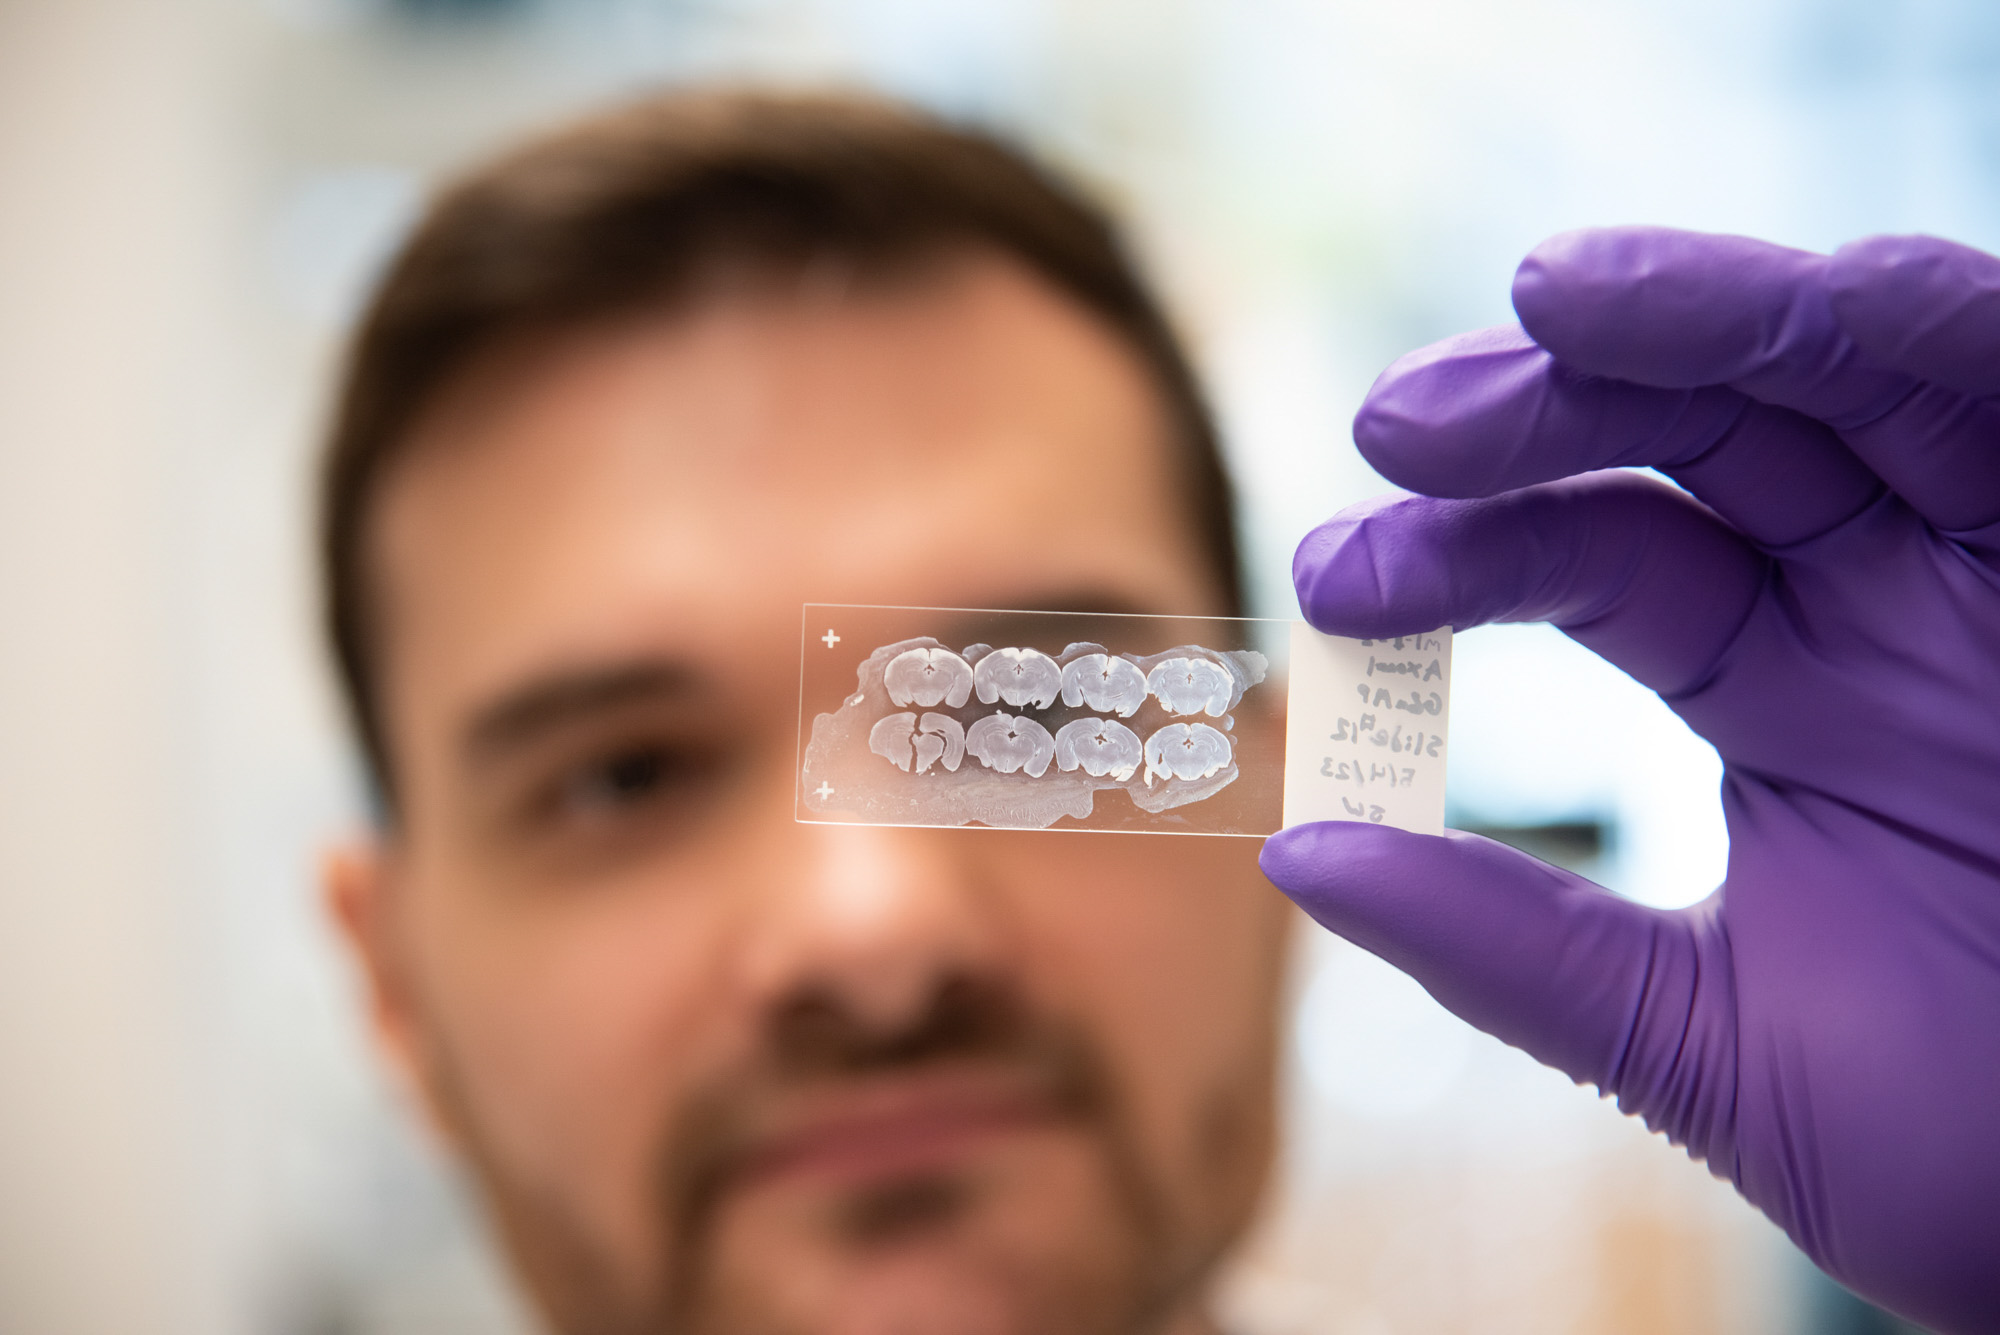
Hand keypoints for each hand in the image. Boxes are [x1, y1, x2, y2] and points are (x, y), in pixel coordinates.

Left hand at [1260, 228, 1999, 1330]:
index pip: (1601, 562)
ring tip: (1558, 296)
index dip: (1463, 554)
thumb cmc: (1968, 1147)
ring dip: (1713, 319)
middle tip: (1397, 421)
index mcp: (1787, 689)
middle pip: (1699, 438)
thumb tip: (1292, 862)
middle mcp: (1887, 601)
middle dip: (1544, 408)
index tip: (1333, 577)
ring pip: (1852, 380)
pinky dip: (1949, 330)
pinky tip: (1853, 294)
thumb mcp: (1705, 1041)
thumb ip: (1511, 951)